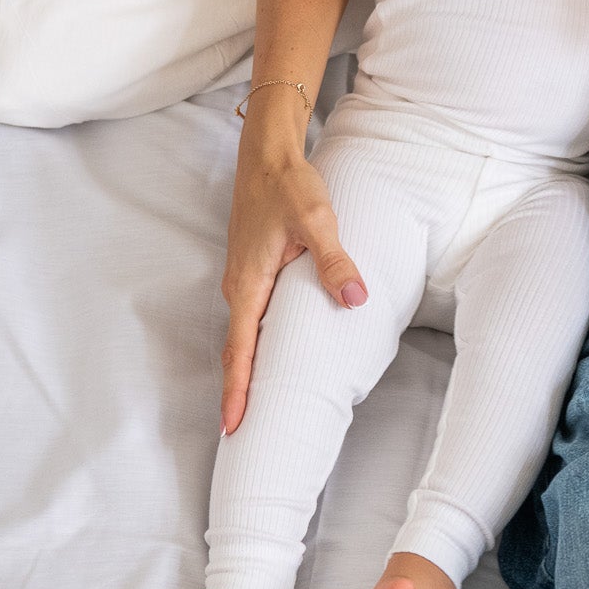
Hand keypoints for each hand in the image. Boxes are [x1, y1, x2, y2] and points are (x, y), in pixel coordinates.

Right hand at [220, 101, 367, 434]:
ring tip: (256, 404)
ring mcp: (243, 278)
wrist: (266, 155)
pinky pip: (249, 316)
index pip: (240, 350)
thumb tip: (354, 300)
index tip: (233, 426)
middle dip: (238, 391)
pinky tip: (269, 351)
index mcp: (250, 283)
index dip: (238, 390)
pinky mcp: (251, 269)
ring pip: (242, 334)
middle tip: (243, 433)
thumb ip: (335, 261)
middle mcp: (239, 287)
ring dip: (246, 368)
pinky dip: (252, 342)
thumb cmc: (288, 186)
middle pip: (236, 351)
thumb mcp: (317, 220)